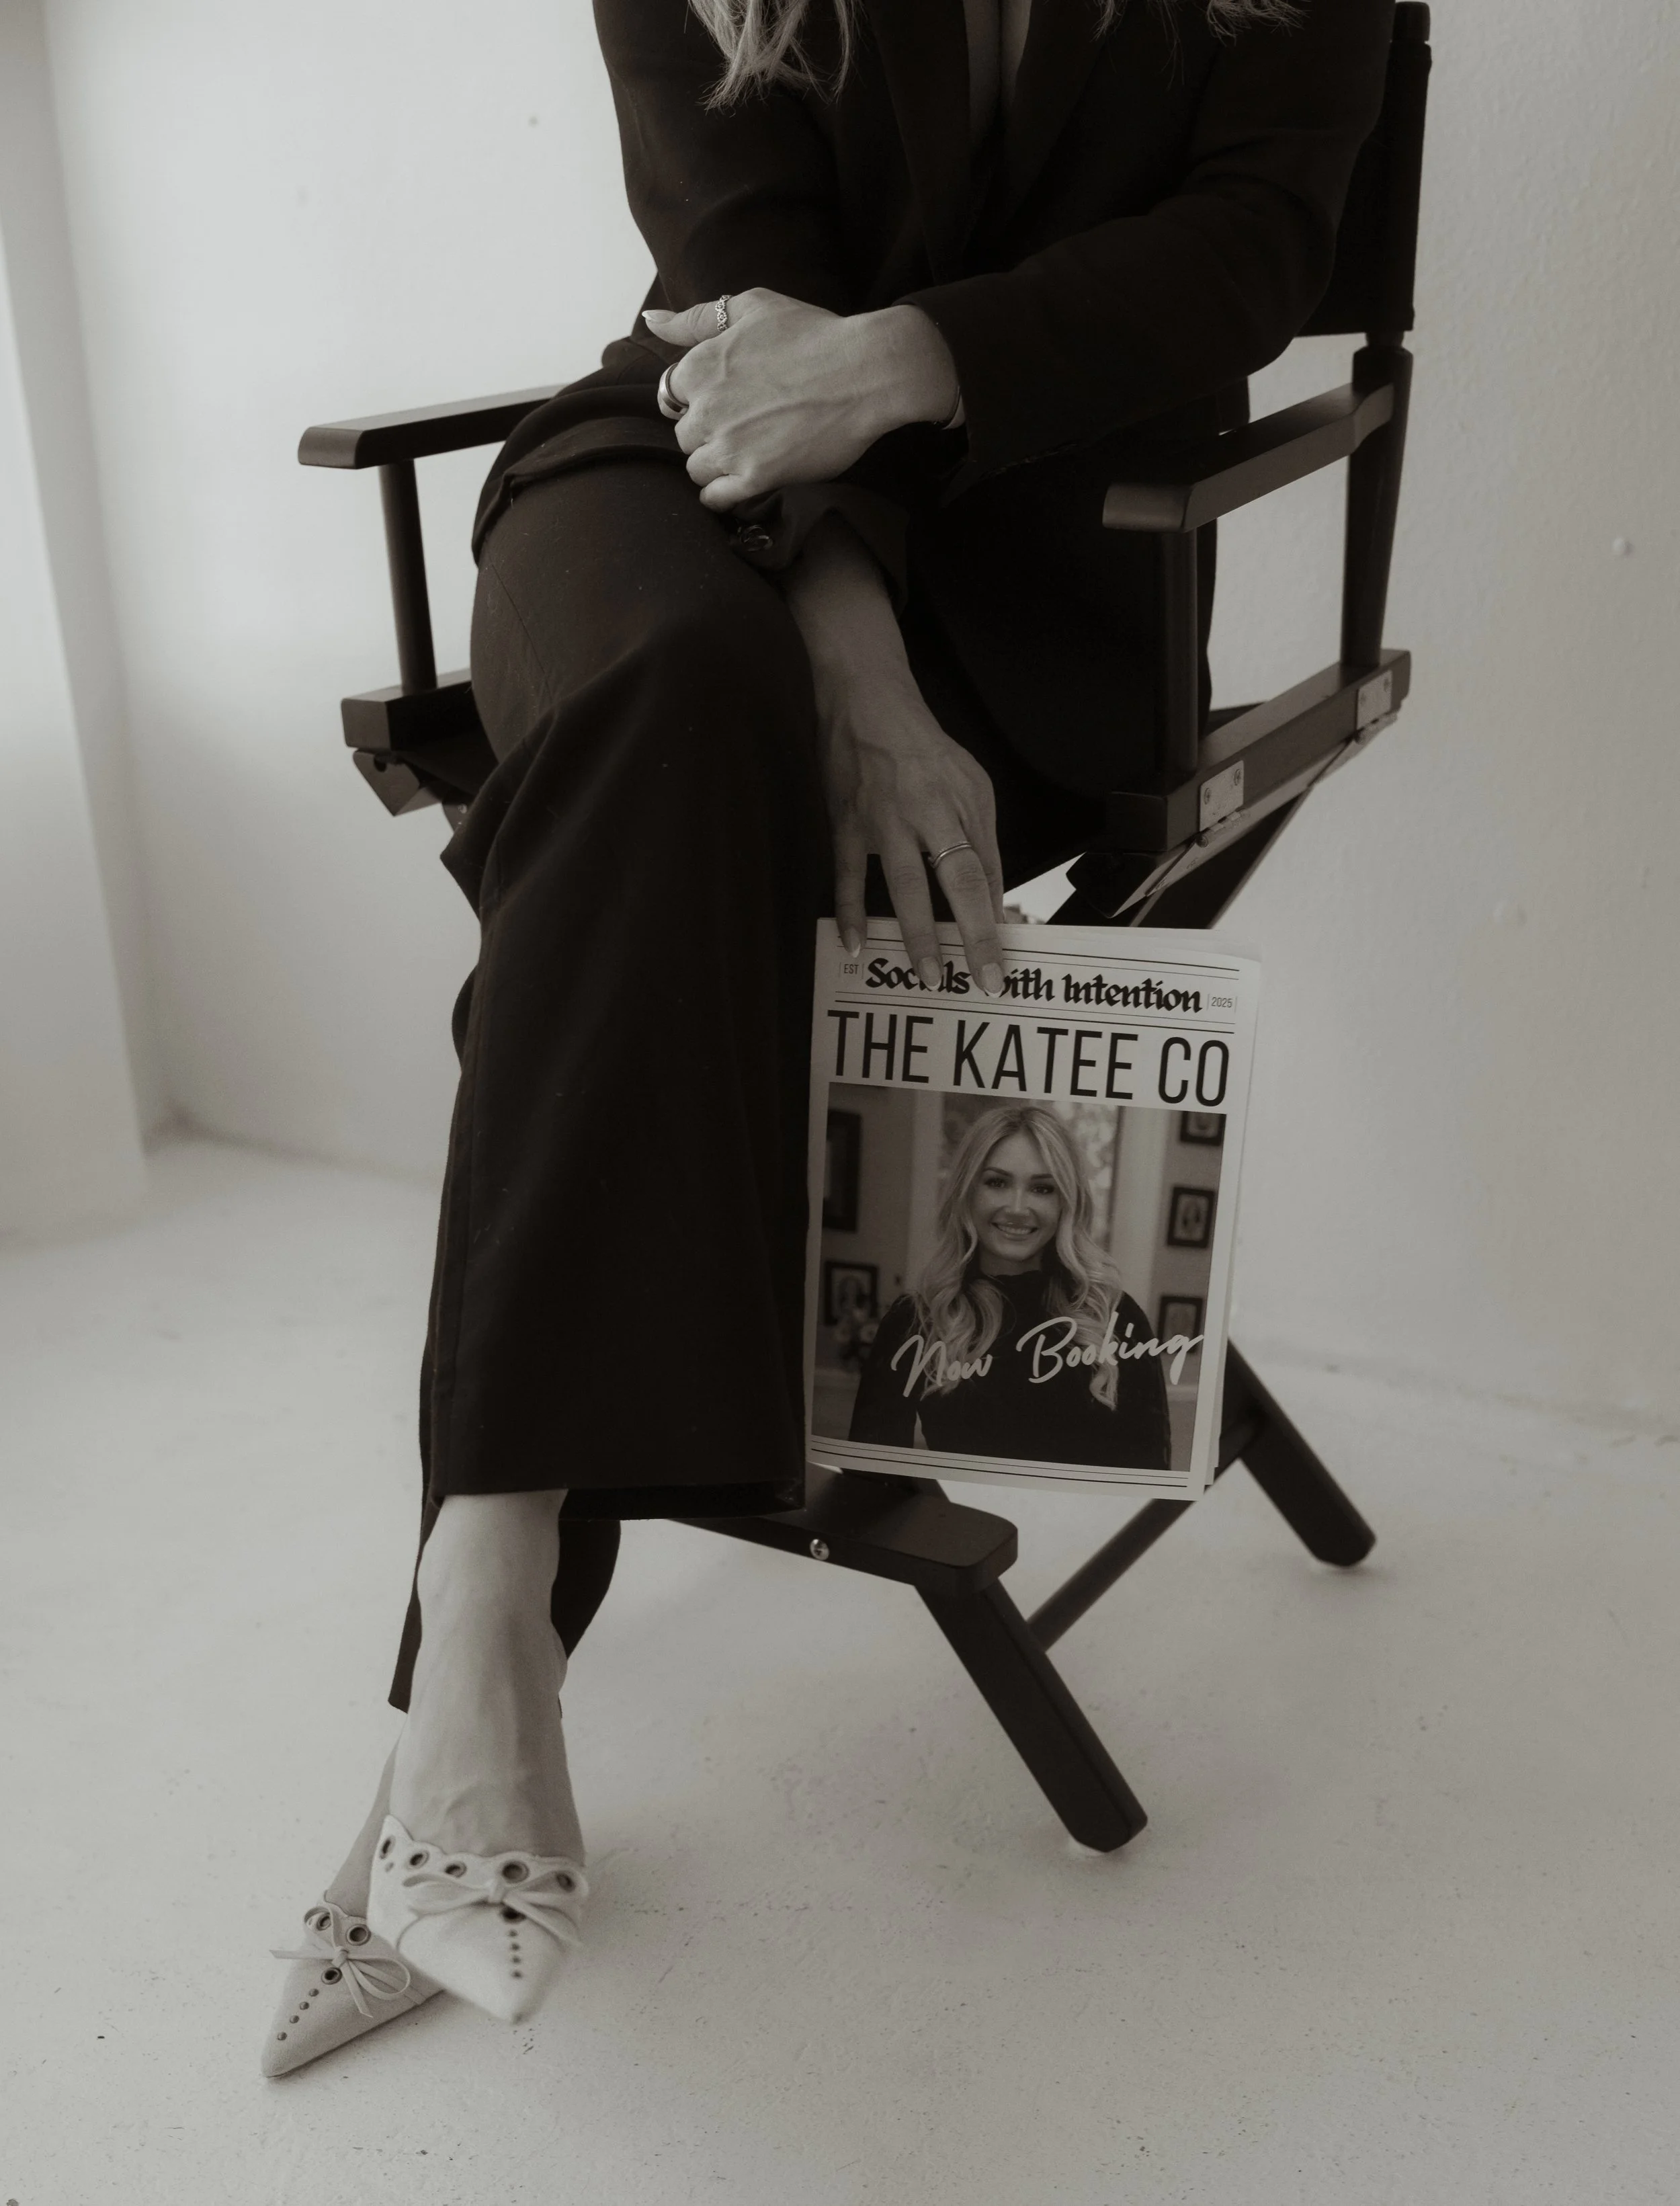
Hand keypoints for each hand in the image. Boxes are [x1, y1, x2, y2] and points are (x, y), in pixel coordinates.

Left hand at [642, 289, 958, 511]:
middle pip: (685, 435)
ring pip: (697, 468)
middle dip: (707, 431)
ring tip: (748, 451)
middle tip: (743, 425)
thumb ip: (696, 318)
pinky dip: (722, 494)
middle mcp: (707, 409)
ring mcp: (730, 446)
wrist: (865, 372)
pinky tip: (740, 482)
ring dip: (716, 464)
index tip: (724, 399)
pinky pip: (716, 498)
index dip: (696, 398)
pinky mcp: (755, 476)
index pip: (671, 395)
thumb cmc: (813, 334)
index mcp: (700, 366)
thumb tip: (652, 320)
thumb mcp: (752, 307)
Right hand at [782, 517, 1004, 994]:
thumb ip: (984, 846)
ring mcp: (879, 823)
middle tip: (975, 983)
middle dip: (964, 938)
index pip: (980, 875)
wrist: (866, 704)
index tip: (1000, 966)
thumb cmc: (926, 750)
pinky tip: (854, 949)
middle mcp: (920, 816)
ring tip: (926, 977)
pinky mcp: (845, 825)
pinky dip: (849, 916)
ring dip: (912, 936)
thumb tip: (996, 904)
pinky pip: (847, 879)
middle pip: (948, 885)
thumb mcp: (974, 788)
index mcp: (956, 805)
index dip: (990, 924)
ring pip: (899, 888)